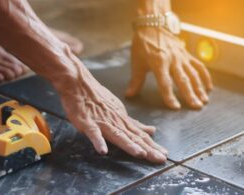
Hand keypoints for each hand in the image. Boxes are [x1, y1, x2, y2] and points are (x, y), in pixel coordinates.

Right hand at [53, 54, 167, 163]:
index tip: (164, 155)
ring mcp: (102, 122)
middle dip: (148, 149)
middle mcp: (116, 122)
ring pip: (117, 135)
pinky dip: (98, 141)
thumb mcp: (120, 111)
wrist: (79, 83)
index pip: (141, 136)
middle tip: (160, 159)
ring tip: (140, 154)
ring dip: (128, 145)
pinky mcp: (87, 122)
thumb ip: (134, 124)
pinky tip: (103, 150)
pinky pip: (93, 133)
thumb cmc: (98, 98)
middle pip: (134, 138)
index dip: (153, 146)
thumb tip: (152, 130)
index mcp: (123, 121)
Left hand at [126, 27, 213, 108]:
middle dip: (190, 94)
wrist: (154, 24)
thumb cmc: (143, 44)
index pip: (165, 82)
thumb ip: (136, 80)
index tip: (175, 107)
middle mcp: (172, 60)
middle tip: (196, 107)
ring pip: (193, 74)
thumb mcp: (137, 61)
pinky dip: (205, 76)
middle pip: (183, 80)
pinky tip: (209, 88)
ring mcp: (182, 57)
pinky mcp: (187, 55)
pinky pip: (199, 66)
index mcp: (158, 62)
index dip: (169, 96)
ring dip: (199, 88)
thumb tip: (129, 95)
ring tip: (204, 101)